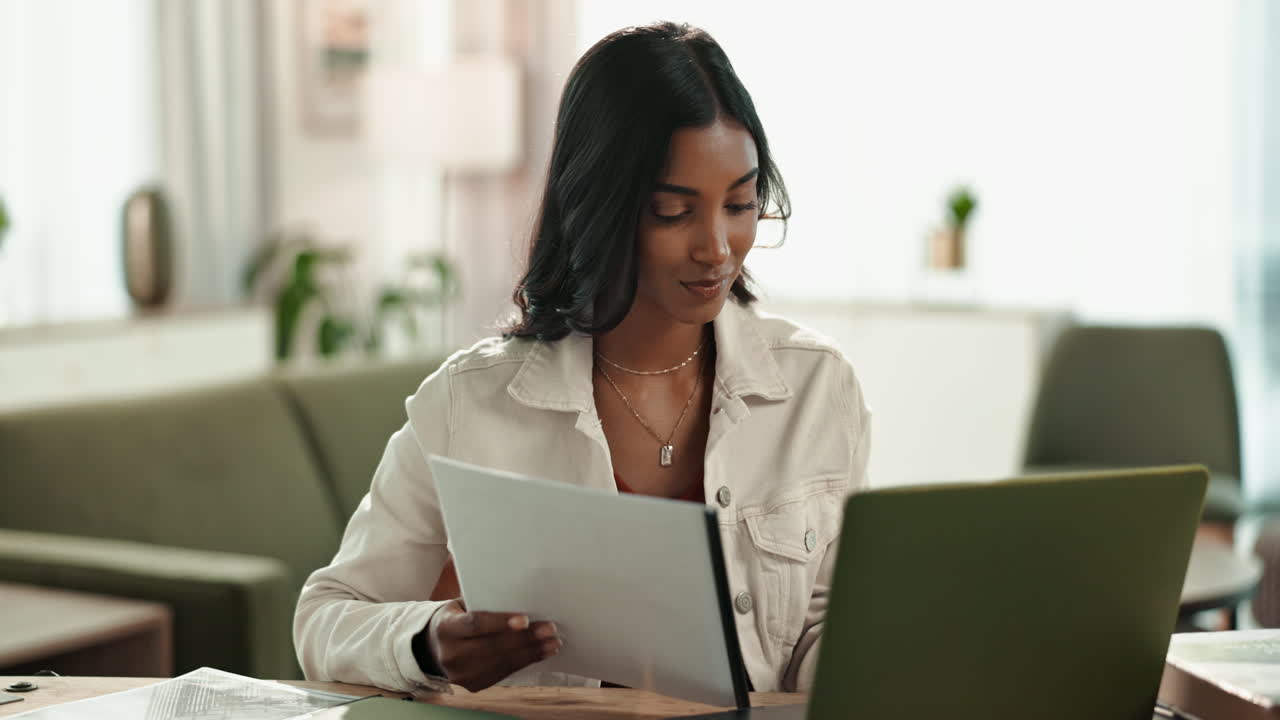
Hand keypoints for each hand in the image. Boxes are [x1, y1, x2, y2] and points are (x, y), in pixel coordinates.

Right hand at [425, 598, 562, 691]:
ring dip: (532, 652)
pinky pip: (504, 672)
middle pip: (493, 646)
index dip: (501, 622)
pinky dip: (525, 662)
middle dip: (525, 638)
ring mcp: (461, 674)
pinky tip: (540, 653)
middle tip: (550, 629)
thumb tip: (519, 593)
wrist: (436, 648)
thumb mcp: (461, 604)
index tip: (525, 619)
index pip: (476, 624)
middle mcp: (450, 655)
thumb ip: (483, 601)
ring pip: (502, 662)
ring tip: (552, 642)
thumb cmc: (457, 617)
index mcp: (446, 628)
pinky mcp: (473, 685)